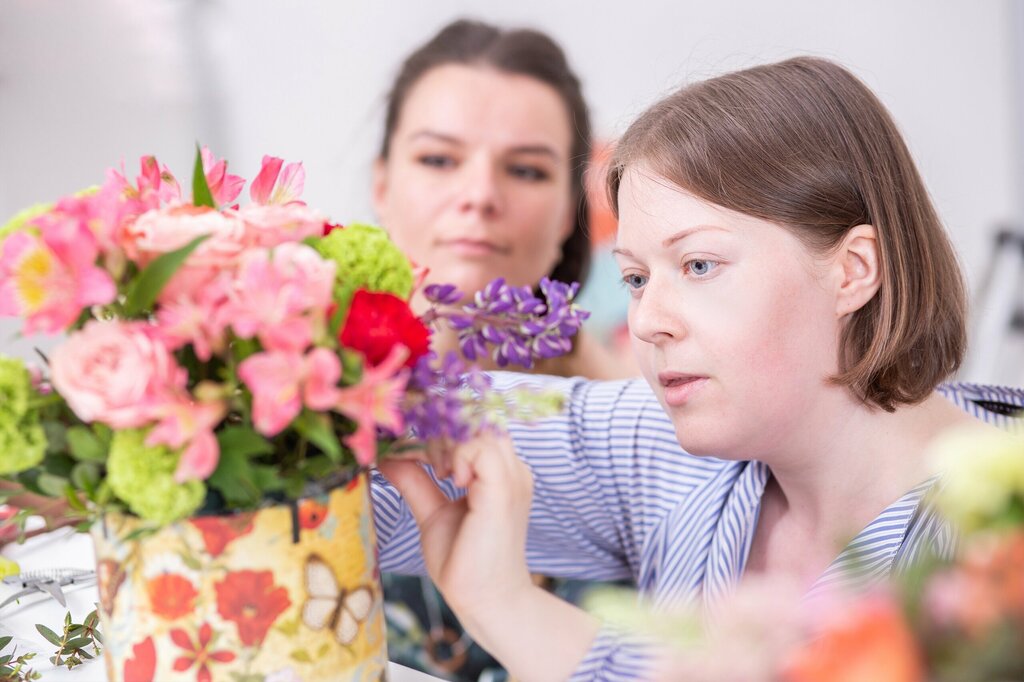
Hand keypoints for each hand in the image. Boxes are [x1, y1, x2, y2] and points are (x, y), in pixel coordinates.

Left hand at [377, 434, 534, 624]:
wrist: (486, 600)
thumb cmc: (465, 562)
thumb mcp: (433, 512)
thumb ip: (416, 481)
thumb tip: (388, 457)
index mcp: (501, 473)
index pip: (475, 425)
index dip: (442, 428)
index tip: (413, 447)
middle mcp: (513, 469)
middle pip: (479, 419)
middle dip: (443, 430)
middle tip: (422, 458)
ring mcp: (513, 478)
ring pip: (480, 428)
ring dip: (449, 441)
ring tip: (438, 471)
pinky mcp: (504, 491)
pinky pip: (482, 449)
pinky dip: (459, 455)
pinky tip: (449, 478)